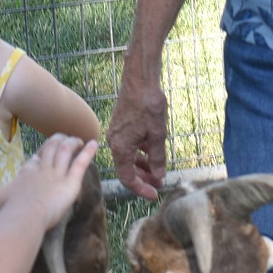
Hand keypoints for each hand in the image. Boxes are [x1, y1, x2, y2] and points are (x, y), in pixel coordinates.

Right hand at [0, 134, 98, 228]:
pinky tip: (94, 144)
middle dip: (58, 141)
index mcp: (27, 171)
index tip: (46, 150)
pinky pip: (81, 165)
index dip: (42, 154)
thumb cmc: (9, 209)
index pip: (36, 158)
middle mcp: (43, 169)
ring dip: (72, 144)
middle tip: (64, 138)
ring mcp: (57, 175)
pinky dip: (88, 153)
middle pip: (52, 149)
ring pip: (66, 153)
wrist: (25, 217)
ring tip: (78, 140)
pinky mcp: (71, 183)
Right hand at [107, 69, 168, 199]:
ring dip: (142, 166)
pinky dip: (139, 153)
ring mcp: (116, 134)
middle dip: (143, 178)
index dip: (141, 189)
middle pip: (126, 169)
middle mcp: (114, 142)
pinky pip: (128, 146)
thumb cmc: (148, 104)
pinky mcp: (120, 126)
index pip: (127, 178)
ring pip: (128, 158)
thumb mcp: (157, 134)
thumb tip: (159, 176)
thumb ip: (157, 158)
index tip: (155, 194)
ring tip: (157, 171)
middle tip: (159, 184)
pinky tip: (151, 153)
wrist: (140, 79)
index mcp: (121, 147)